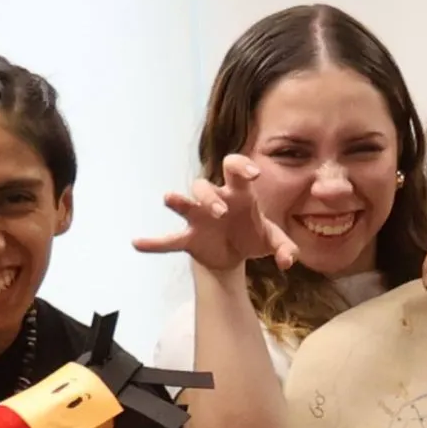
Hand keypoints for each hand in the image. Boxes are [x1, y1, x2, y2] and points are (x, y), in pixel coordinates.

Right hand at [132, 155, 298, 272]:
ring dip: (181, 201)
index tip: (253, 174)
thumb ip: (284, 247)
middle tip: (220, 212)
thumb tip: (289, 261)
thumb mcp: (272, 240)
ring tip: (169, 199)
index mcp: (238, 194)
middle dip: (210, 196)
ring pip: (186, 203)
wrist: (234, 254)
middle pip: (205, 185)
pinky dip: (154, 242)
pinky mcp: (189, 238)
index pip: (236, 169)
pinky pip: (169, 239)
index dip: (242, 166)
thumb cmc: (253, 235)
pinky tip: (137, 243)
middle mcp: (215, 200)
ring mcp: (199, 218)